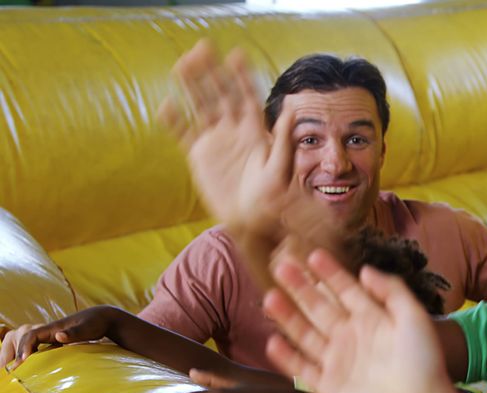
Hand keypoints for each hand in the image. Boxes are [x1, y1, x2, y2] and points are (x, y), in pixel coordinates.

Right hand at [1, 306, 116, 370]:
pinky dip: (34, 357)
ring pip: (32, 344)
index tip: (22, 360)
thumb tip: (59, 336)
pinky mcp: (57, 342)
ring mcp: (52, 336)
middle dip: (19, 353)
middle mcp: (50, 331)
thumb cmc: (96, 322)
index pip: (31, 335)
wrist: (103, 318)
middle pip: (27, 340)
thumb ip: (74, 333)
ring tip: (18, 370)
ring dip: (24, 355)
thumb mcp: (87, 328)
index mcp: (53, 327)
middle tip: (14, 369)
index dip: (24, 347)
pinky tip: (34, 368)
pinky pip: (40, 348)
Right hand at [156, 39, 294, 234]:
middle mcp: (233, 131)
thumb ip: (283, 140)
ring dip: (190, 86)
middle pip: (220, 94)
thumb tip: (291, 109)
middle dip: (211, 72)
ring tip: (180, 64)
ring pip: (200, 106)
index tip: (236, 54)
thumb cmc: (271, 198)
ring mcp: (215, 141)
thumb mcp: (279, 169)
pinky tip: (165, 105)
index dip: (242, 76)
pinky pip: (183, 133)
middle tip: (201, 48)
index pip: (247, 97)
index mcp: (254, 131)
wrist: (251, 220)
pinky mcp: (199, 155)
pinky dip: (174, 120)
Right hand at [263, 249, 453, 392]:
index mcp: (371, 318)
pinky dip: (287, 356)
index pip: (345, 290)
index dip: (329, 273)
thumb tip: (364, 270)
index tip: (312, 254)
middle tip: (281, 266)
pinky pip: (302, 368)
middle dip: (300, 287)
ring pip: (305, 334)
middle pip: (319, 307)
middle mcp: (350, 336)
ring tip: (270, 297)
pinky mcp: (328, 386)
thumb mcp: (414, 318)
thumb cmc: (424, 362)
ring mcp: (337, 361)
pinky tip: (273, 340)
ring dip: (288, 316)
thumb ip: (392, 291)